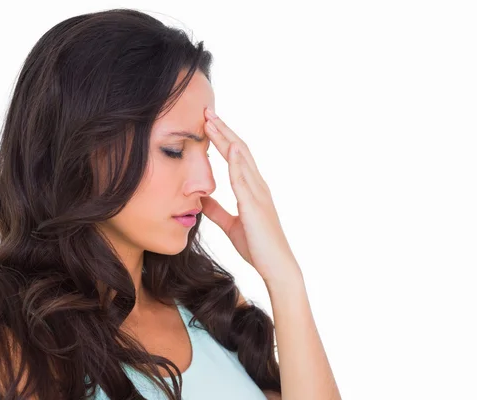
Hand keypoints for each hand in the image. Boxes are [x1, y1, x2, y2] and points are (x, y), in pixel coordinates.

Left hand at [201, 107, 296, 280]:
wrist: (276, 267)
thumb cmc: (257, 247)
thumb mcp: (231, 225)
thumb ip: (217, 210)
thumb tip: (200, 199)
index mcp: (253, 189)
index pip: (236, 157)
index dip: (223, 139)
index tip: (207, 124)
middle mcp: (258, 186)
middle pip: (239, 150)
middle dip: (223, 130)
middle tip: (206, 111)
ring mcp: (258, 193)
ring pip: (241, 158)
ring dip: (226, 138)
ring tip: (211, 121)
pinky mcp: (255, 205)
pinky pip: (244, 179)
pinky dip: (237, 161)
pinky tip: (229, 146)